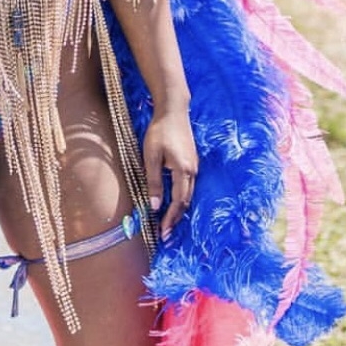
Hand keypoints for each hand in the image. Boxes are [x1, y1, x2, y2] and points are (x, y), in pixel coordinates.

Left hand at [143, 107, 197, 240]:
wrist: (174, 110)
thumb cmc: (160, 131)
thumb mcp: (151, 156)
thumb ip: (153, 181)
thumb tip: (153, 206)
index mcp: (183, 171)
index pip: (178, 202)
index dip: (170, 219)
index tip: (162, 233)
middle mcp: (193, 171)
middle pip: (185, 202)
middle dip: (175, 219)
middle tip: (165, 235)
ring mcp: (194, 166)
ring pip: (188, 195)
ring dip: (178, 210)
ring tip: (168, 223)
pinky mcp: (191, 162)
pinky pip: (188, 186)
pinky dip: (181, 198)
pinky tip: (173, 203)